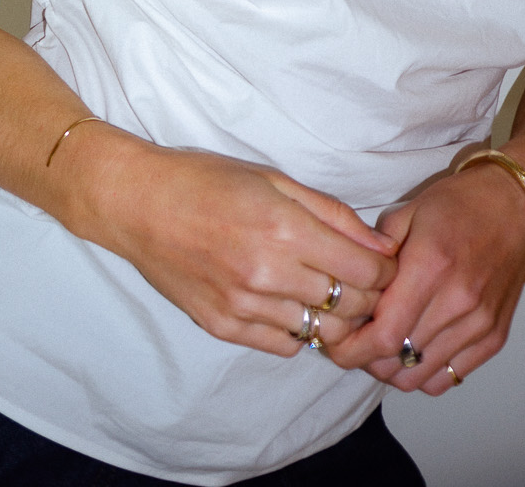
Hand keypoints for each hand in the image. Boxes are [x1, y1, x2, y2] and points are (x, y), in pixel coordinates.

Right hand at [87, 140, 399, 357]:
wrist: (138, 204)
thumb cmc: (205, 180)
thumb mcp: (274, 179)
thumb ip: (331, 213)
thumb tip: (382, 246)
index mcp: (284, 228)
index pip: (365, 271)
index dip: (386, 270)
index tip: (385, 263)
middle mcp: (268, 274)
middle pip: (351, 306)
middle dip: (369, 295)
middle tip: (363, 280)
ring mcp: (244, 306)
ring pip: (322, 332)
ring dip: (336, 317)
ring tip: (329, 294)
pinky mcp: (224, 327)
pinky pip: (286, 345)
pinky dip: (298, 329)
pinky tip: (290, 303)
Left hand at [326, 161, 524, 392]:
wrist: (514, 207)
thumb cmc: (457, 205)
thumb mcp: (406, 213)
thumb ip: (373, 252)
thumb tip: (347, 288)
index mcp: (430, 266)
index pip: (383, 335)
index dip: (352, 349)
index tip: (335, 342)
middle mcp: (458, 302)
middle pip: (398, 362)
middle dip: (366, 358)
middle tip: (355, 340)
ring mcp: (480, 325)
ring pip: (420, 378)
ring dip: (393, 369)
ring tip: (383, 344)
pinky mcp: (494, 339)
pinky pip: (448, 379)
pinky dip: (424, 372)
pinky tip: (414, 347)